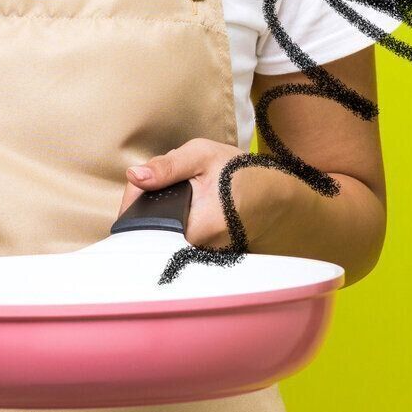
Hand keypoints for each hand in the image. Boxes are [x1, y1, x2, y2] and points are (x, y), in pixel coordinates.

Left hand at [118, 137, 278, 252]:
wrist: (276, 192)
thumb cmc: (240, 172)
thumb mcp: (202, 156)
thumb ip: (167, 166)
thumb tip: (134, 176)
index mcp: (197, 228)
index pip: (146, 222)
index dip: (135, 201)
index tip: (140, 184)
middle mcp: (199, 249)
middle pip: (153, 226)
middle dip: (150, 203)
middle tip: (161, 183)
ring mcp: (204, 254)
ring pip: (165, 230)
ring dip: (163, 210)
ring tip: (180, 192)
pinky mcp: (207, 253)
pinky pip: (179, 235)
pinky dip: (177, 218)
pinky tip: (187, 204)